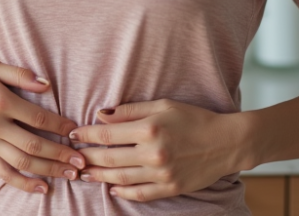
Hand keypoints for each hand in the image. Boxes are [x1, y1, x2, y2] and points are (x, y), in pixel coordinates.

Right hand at [0, 60, 85, 193]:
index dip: (61, 127)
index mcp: (0, 101)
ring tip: (70, 175)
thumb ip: (20, 74)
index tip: (76, 132)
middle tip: (82, 161)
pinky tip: (41, 188)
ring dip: (48, 170)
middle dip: (61, 155)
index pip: (38, 118)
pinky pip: (3, 172)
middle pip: (34, 145)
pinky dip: (23, 183)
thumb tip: (46, 85)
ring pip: (22, 162)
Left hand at [68, 99, 248, 202]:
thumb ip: (130, 111)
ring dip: (99, 176)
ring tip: (85, 174)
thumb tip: (101, 115)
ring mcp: (162, 174)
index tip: (73, 134)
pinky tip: (112, 188)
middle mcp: (154, 153)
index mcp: (150, 129)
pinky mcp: (171, 187)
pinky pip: (141, 194)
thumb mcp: (162, 105)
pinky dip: (124, 192)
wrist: (226, 142)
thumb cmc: (194, 118)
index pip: (107, 134)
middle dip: (87, 158)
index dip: (86, 135)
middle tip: (72, 157)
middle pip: (109, 158)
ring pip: (121, 178)